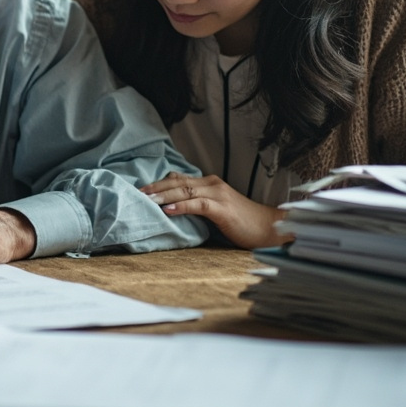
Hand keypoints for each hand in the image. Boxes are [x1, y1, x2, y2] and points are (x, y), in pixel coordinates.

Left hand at [140, 173, 283, 248]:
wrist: (268, 228)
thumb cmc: (241, 221)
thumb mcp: (215, 208)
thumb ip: (197, 203)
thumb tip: (172, 206)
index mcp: (209, 183)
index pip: (178, 178)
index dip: (158, 183)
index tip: (140, 189)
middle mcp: (212, 184)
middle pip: (178, 182)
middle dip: (156, 187)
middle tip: (137, 193)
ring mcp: (218, 195)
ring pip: (185, 191)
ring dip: (164, 195)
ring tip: (147, 199)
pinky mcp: (223, 209)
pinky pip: (199, 204)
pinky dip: (182, 206)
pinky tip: (168, 210)